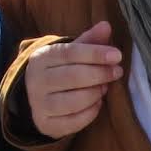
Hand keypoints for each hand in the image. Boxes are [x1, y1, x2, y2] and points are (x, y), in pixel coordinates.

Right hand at [25, 21, 122, 139]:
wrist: (34, 98)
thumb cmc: (59, 70)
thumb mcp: (69, 53)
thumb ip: (88, 40)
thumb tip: (106, 25)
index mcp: (41, 58)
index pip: (70, 53)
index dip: (95, 54)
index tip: (117, 55)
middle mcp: (36, 81)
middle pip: (73, 77)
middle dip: (100, 74)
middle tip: (117, 72)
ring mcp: (39, 104)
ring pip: (75, 101)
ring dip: (96, 94)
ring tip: (105, 87)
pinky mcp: (46, 124)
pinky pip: (75, 121)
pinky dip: (91, 112)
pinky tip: (97, 103)